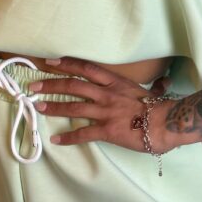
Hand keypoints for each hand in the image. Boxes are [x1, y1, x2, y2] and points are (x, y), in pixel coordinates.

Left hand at [27, 56, 175, 152]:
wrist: (167, 122)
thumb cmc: (159, 107)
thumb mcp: (146, 91)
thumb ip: (140, 87)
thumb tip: (156, 84)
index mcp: (115, 82)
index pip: (86, 68)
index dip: (66, 64)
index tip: (50, 62)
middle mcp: (107, 94)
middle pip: (73, 85)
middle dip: (51, 84)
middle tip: (34, 85)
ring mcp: (106, 112)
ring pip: (74, 107)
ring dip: (54, 106)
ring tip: (39, 106)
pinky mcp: (107, 130)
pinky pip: (83, 133)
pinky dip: (68, 137)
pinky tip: (56, 139)